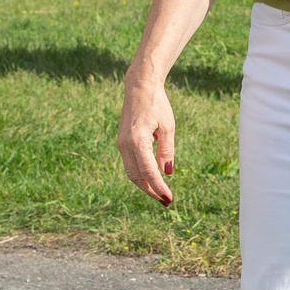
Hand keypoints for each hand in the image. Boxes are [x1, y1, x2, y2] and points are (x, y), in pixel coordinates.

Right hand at [116, 78, 177, 205]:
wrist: (139, 88)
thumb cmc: (157, 105)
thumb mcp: (168, 127)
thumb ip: (166, 150)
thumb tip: (167, 172)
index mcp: (137, 140)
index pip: (148, 171)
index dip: (158, 187)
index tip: (168, 198)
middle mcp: (125, 145)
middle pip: (135, 176)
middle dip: (150, 190)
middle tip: (165, 201)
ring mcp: (121, 144)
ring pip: (130, 172)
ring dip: (144, 184)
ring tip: (160, 193)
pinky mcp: (122, 142)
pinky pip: (130, 163)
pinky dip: (140, 174)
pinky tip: (152, 179)